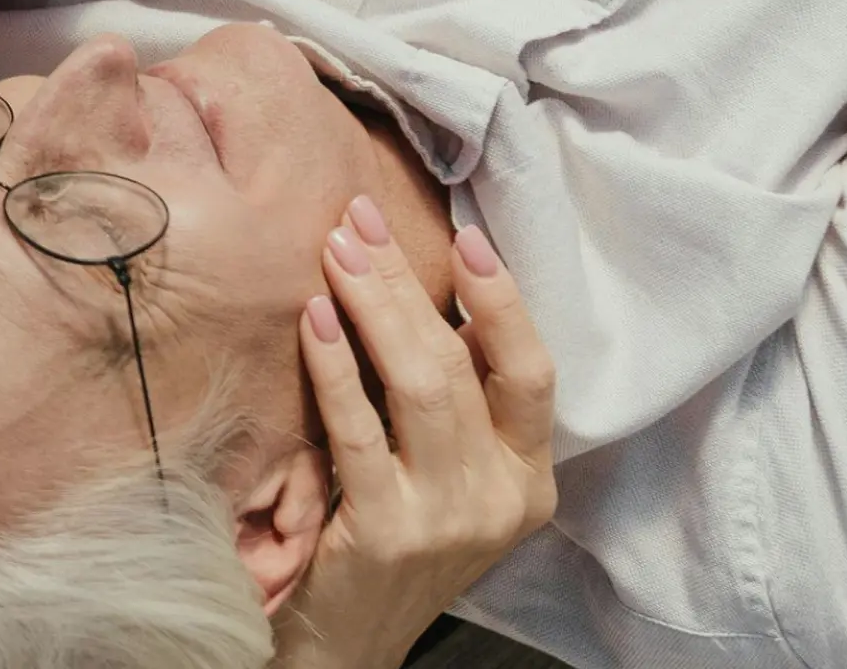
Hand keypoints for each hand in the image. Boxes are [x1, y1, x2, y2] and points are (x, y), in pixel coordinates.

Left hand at [278, 200, 557, 668]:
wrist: (343, 650)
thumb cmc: (383, 545)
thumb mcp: (439, 478)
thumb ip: (447, 405)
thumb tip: (420, 293)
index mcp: (527, 480)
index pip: (533, 373)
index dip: (503, 299)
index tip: (466, 234)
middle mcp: (502, 498)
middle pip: (464, 364)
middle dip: (409, 282)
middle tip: (359, 220)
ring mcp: (449, 518)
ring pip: (422, 386)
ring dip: (375, 307)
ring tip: (336, 249)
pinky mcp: (389, 534)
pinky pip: (360, 432)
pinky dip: (335, 367)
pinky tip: (313, 319)